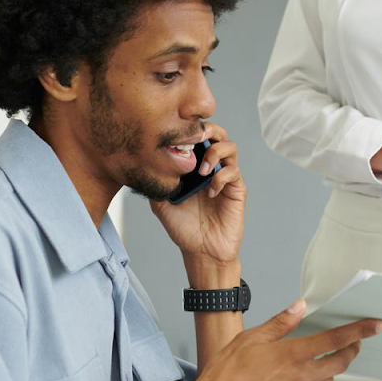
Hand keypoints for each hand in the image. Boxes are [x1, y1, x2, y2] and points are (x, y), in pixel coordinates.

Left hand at [149, 122, 243, 266]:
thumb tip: (144, 164)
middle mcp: (212, 168)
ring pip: (230, 148)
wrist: (201, 251)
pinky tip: (210, 191)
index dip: (191, 128)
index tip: (177, 132)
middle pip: (218, 134)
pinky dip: (221, 177)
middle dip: (208, 130)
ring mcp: (226, 178)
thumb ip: (157, 183)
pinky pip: (234, 173)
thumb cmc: (183, 228)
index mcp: (195, 167)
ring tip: (203, 170)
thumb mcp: (161, 203)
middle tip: (196, 137)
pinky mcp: (236, 190)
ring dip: (215, 153)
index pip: (198, 137)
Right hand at [189, 302, 381, 380]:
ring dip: (331, 369)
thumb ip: (279, 324)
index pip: (337, 340)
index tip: (379, 325)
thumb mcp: (249, 340)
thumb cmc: (225, 375)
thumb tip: (300, 307)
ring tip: (319, 358)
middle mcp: (302, 379)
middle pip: (341, 363)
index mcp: (293, 355)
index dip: (361, 331)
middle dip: (352, 350)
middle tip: (353, 342)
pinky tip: (294, 379)